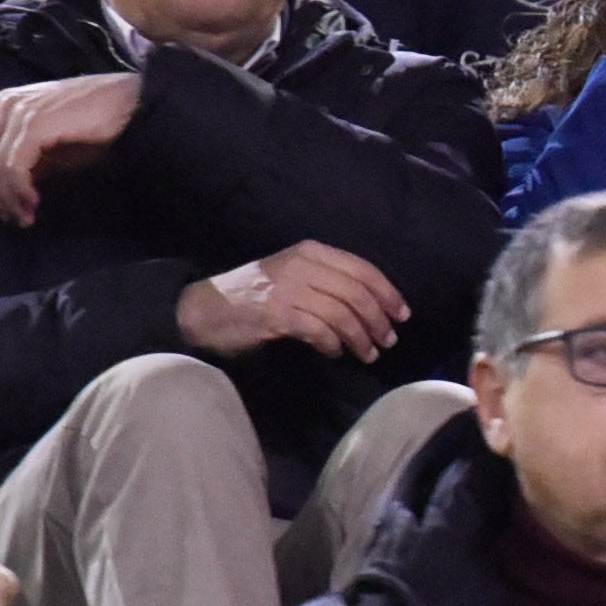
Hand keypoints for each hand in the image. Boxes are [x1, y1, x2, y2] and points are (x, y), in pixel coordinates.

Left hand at [0, 68, 141, 223]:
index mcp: (4, 104)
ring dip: (7, 198)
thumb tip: (2, 199)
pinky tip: (35, 202)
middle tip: (11, 218)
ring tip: (27, 216)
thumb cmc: (96, 126)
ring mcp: (18, 111)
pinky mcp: (34, 123)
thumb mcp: (52, 149)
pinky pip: (12, 166)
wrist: (131, 105)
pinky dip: (18, 190)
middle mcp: (5, 104)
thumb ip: (25, 165)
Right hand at [173, 239, 409, 361]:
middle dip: (378, 319)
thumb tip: (370, 305)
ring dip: (360, 337)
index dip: (387, 292)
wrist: (204, 308)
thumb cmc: (253, 295)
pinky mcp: (276, 314)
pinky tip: (334, 353)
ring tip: (367, 354)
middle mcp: (301, 264)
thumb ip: (326, 282)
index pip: (362, 268)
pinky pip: (318, 330)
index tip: (401, 314)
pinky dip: (332, 344)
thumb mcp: (292, 276)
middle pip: (357, 292)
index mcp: (310, 251)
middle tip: (388, 341)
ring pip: (342, 313)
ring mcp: (287, 288)